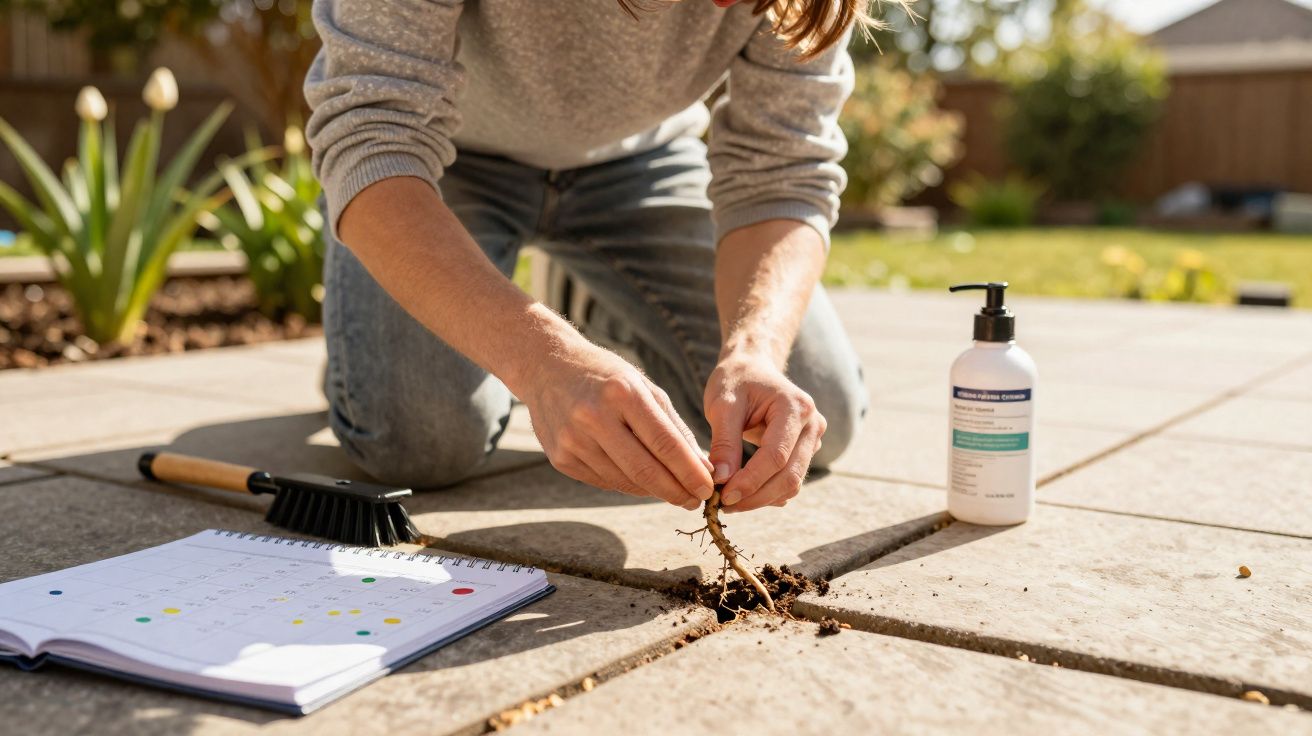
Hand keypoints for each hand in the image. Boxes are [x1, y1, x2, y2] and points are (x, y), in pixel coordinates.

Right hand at [522, 343, 713, 509]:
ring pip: (624, 482)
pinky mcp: (560, 459)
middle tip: (695, 501)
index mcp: (621, 393)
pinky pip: (604, 482)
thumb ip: (673, 427)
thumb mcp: (643, 387)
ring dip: (654, 491)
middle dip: (676, 491)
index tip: (709, 489)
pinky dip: (628, 485)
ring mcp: (572, 440)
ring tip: (674, 491)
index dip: (690, 472)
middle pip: (644, 470)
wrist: (547, 367)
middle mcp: (593, 417)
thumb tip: (702, 469)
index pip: (665, 443)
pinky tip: (642, 482)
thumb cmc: (606, 376)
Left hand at [704, 352, 826, 511]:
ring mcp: (814, 438)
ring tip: (729, 502)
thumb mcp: (723, 405)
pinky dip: (767, 492)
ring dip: (761, 499)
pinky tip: (743, 495)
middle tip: (723, 505)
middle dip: (756, 496)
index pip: (775, 456)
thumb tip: (722, 481)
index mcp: (795, 407)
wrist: (752, 367)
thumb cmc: (736, 381)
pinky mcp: (806, 450)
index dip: (750, 481)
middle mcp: (813, 424)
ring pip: (792, 482)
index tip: (723, 496)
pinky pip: (789, 479)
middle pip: (789, 475)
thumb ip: (724, 442)